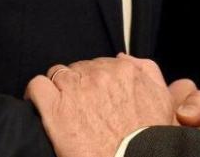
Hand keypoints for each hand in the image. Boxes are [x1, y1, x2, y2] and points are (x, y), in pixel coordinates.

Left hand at [25, 54, 174, 156]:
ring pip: (58, 73)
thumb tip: (125, 58)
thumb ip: (148, 72)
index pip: (100, 64)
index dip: (96, 81)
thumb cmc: (146, 141)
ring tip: (61, 108)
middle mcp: (100, 75)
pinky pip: (37, 86)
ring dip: (59, 88)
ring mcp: (75, 89)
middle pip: (79, 68)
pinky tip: (39, 105)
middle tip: (82, 109)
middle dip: (78, 85)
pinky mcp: (55, 108)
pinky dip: (36, 94)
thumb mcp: (163, 104)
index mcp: (125, 72)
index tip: (95, 97)